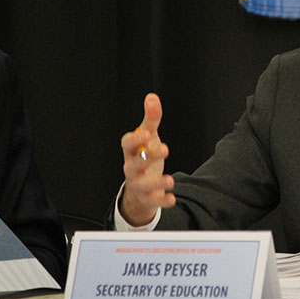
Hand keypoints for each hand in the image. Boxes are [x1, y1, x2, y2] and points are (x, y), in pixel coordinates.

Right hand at [119, 93, 174, 225]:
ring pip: (143, 184)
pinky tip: (172, 198)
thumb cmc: (143, 157)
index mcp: (132, 151)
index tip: (146, 133)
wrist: (139, 188)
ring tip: (170, 180)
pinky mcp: (147, 198)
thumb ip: (151, 119)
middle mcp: (132, 168)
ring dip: (156, 182)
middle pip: (135, 164)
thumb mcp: (148, 137)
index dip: (135, 139)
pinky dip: (161, 201)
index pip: (127, 144)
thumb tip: (152, 96)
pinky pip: (152, 201)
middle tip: (164, 149)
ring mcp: (138, 184)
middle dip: (148, 157)